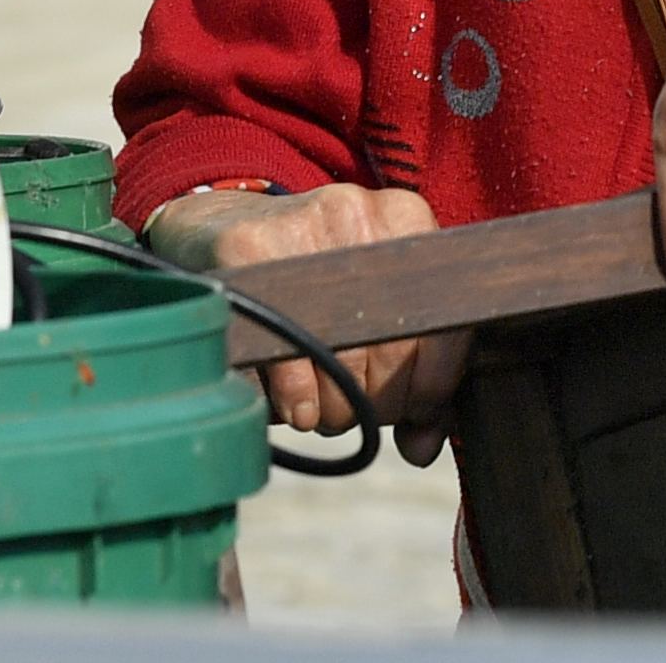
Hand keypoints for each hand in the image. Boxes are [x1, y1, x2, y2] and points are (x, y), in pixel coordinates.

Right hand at [154, 181, 465, 456]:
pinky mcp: (248, 247)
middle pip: (394, 349)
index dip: (432, 387)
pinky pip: (287, 353)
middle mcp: (364, 216)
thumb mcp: (366, 303)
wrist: (217, 224)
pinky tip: (295, 408)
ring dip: (332, 410)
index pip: (447, 322)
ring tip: (317, 406)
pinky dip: (295, 398)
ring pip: (342, 358)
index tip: (415, 416)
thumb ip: (410, 372)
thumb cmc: (307, 281)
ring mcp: (305, 226)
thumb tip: (424, 449)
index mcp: (408, 222)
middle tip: (350, 412)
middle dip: (376, 404)